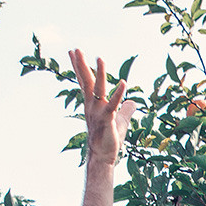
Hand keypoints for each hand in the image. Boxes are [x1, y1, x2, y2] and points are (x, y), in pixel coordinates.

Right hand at [69, 48, 133, 167]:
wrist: (103, 156)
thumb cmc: (109, 139)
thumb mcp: (120, 121)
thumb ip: (126, 109)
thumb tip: (133, 102)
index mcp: (93, 104)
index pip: (85, 82)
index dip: (79, 67)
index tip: (72, 52)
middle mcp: (92, 106)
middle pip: (86, 82)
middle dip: (81, 65)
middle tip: (75, 49)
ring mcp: (98, 112)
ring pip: (97, 90)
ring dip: (99, 74)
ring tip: (99, 58)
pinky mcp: (107, 120)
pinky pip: (113, 105)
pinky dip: (118, 94)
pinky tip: (123, 83)